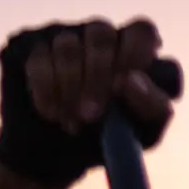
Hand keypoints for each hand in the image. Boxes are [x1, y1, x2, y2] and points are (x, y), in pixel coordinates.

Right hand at [0, 19, 175, 186]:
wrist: (56, 157)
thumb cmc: (111, 139)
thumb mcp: (143, 133)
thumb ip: (154, 107)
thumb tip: (132, 81)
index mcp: (134, 53)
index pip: (141, 32)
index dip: (133, 54)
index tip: (123, 86)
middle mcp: (102, 39)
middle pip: (101, 33)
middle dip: (97, 76)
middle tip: (91, 115)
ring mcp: (67, 39)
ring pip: (68, 46)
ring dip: (70, 89)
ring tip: (72, 125)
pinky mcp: (34, 48)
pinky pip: (39, 60)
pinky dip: (46, 92)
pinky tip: (52, 114)